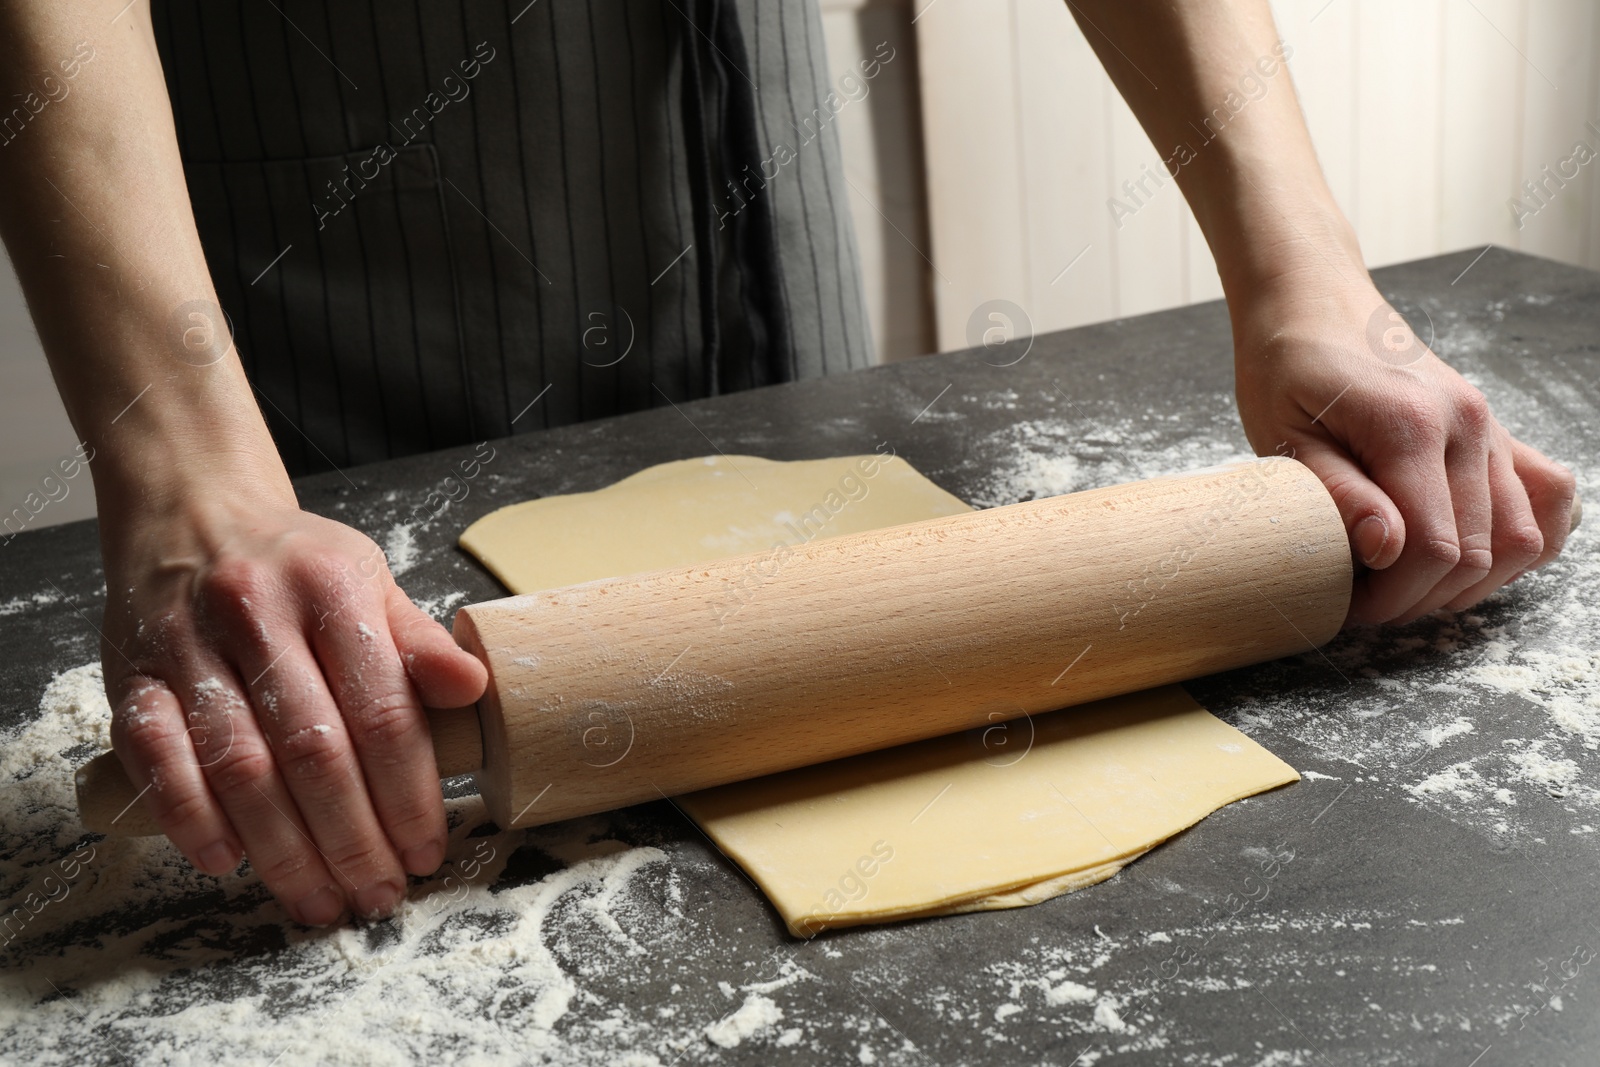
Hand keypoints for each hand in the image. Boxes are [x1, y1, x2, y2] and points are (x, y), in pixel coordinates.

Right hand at [99, 473, 487, 924]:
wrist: (193, 513)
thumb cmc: (297, 563)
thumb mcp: (370, 581)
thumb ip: (418, 641)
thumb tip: (474, 688)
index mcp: (332, 589)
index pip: (382, 710)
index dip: (408, 792)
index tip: (425, 849)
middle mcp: (258, 614)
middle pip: (313, 750)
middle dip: (352, 838)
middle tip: (377, 893)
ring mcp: (188, 647)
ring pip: (239, 765)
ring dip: (282, 848)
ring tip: (318, 899)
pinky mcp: (130, 677)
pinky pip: (154, 756)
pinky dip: (188, 816)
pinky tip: (227, 859)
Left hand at [1231, 274, 1576, 625]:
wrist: (1315, 304)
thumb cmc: (1287, 368)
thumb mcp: (1285, 435)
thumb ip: (1339, 493)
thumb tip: (1386, 551)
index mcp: (1412, 425)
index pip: (1433, 547)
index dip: (1393, 597)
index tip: (1350, 608)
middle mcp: (1469, 425)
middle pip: (1479, 553)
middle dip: (1422, 597)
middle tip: (1368, 603)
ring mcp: (1492, 427)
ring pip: (1523, 537)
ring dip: (1470, 582)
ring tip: (1408, 585)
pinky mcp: (1497, 432)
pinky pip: (1547, 498)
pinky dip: (1522, 542)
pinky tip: (1468, 557)